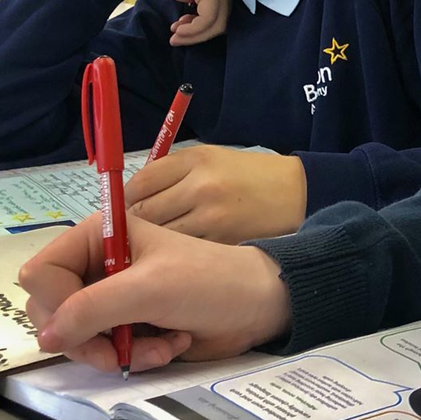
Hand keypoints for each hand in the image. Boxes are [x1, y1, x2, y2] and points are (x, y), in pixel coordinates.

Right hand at [20, 214, 292, 372]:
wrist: (256, 305)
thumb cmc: (207, 282)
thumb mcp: (148, 289)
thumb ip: (91, 309)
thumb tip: (45, 338)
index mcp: (97, 235)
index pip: (41, 272)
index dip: (55, 304)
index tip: (84, 324)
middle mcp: (97, 263)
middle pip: (51, 310)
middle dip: (86, 337)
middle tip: (116, 349)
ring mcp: (111, 296)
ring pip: (76, 337)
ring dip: (115, 350)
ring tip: (158, 346)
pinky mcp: (126, 324)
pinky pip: (103, 350)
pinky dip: (132, 355)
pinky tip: (168, 346)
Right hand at [113, 0, 229, 45]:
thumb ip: (195, 3)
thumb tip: (196, 21)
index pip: (221, 13)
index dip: (201, 29)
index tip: (180, 28)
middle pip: (222, 19)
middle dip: (198, 34)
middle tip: (177, 37)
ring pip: (217, 22)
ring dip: (194, 35)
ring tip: (176, 35)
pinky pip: (208, 18)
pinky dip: (193, 30)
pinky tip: (177, 30)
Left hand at [126, 145, 307, 243]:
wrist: (298, 192)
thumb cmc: (249, 174)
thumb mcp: (211, 159)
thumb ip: (172, 174)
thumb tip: (130, 198)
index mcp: (195, 161)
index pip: (140, 183)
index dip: (123, 201)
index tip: (122, 212)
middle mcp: (201, 187)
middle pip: (145, 214)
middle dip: (131, 229)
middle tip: (129, 238)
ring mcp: (213, 218)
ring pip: (161, 239)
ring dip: (150, 248)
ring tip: (150, 251)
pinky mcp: (224, 243)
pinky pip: (185, 254)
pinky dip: (175, 259)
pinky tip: (176, 260)